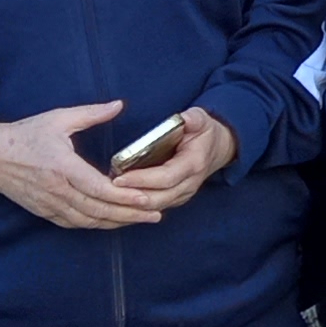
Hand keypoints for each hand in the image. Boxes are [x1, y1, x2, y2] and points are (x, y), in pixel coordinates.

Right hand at [0, 101, 154, 230]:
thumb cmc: (24, 135)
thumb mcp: (58, 119)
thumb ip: (91, 113)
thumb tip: (119, 104)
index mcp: (61, 167)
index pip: (97, 188)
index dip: (124, 196)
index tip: (147, 198)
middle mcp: (56, 190)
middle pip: (98, 209)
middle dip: (129, 214)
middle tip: (156, 214)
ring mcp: (49, 204)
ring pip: (88, 220)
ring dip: (117, 222)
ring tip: (142, 219)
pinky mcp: (44, 212)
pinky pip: (75, 223)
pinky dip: (97, 225)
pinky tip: (115, 222)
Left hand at [107, 107, 235, 216]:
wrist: (218, 149)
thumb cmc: (205, 133)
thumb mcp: (202, 119)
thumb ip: (193, 118)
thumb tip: (184, 118)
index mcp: (193, 164)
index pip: (166, 177)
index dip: (142, 180)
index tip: (119, 178)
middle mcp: (189, 184)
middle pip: (158, 198)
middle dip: (132, 198)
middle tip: (107, 192)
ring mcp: (183, 194)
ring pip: (155, 207)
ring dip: (133, 206)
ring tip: (109, 198)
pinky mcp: (175, 199)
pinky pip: (155, 208)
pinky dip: (137, 208)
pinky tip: (119, 203)